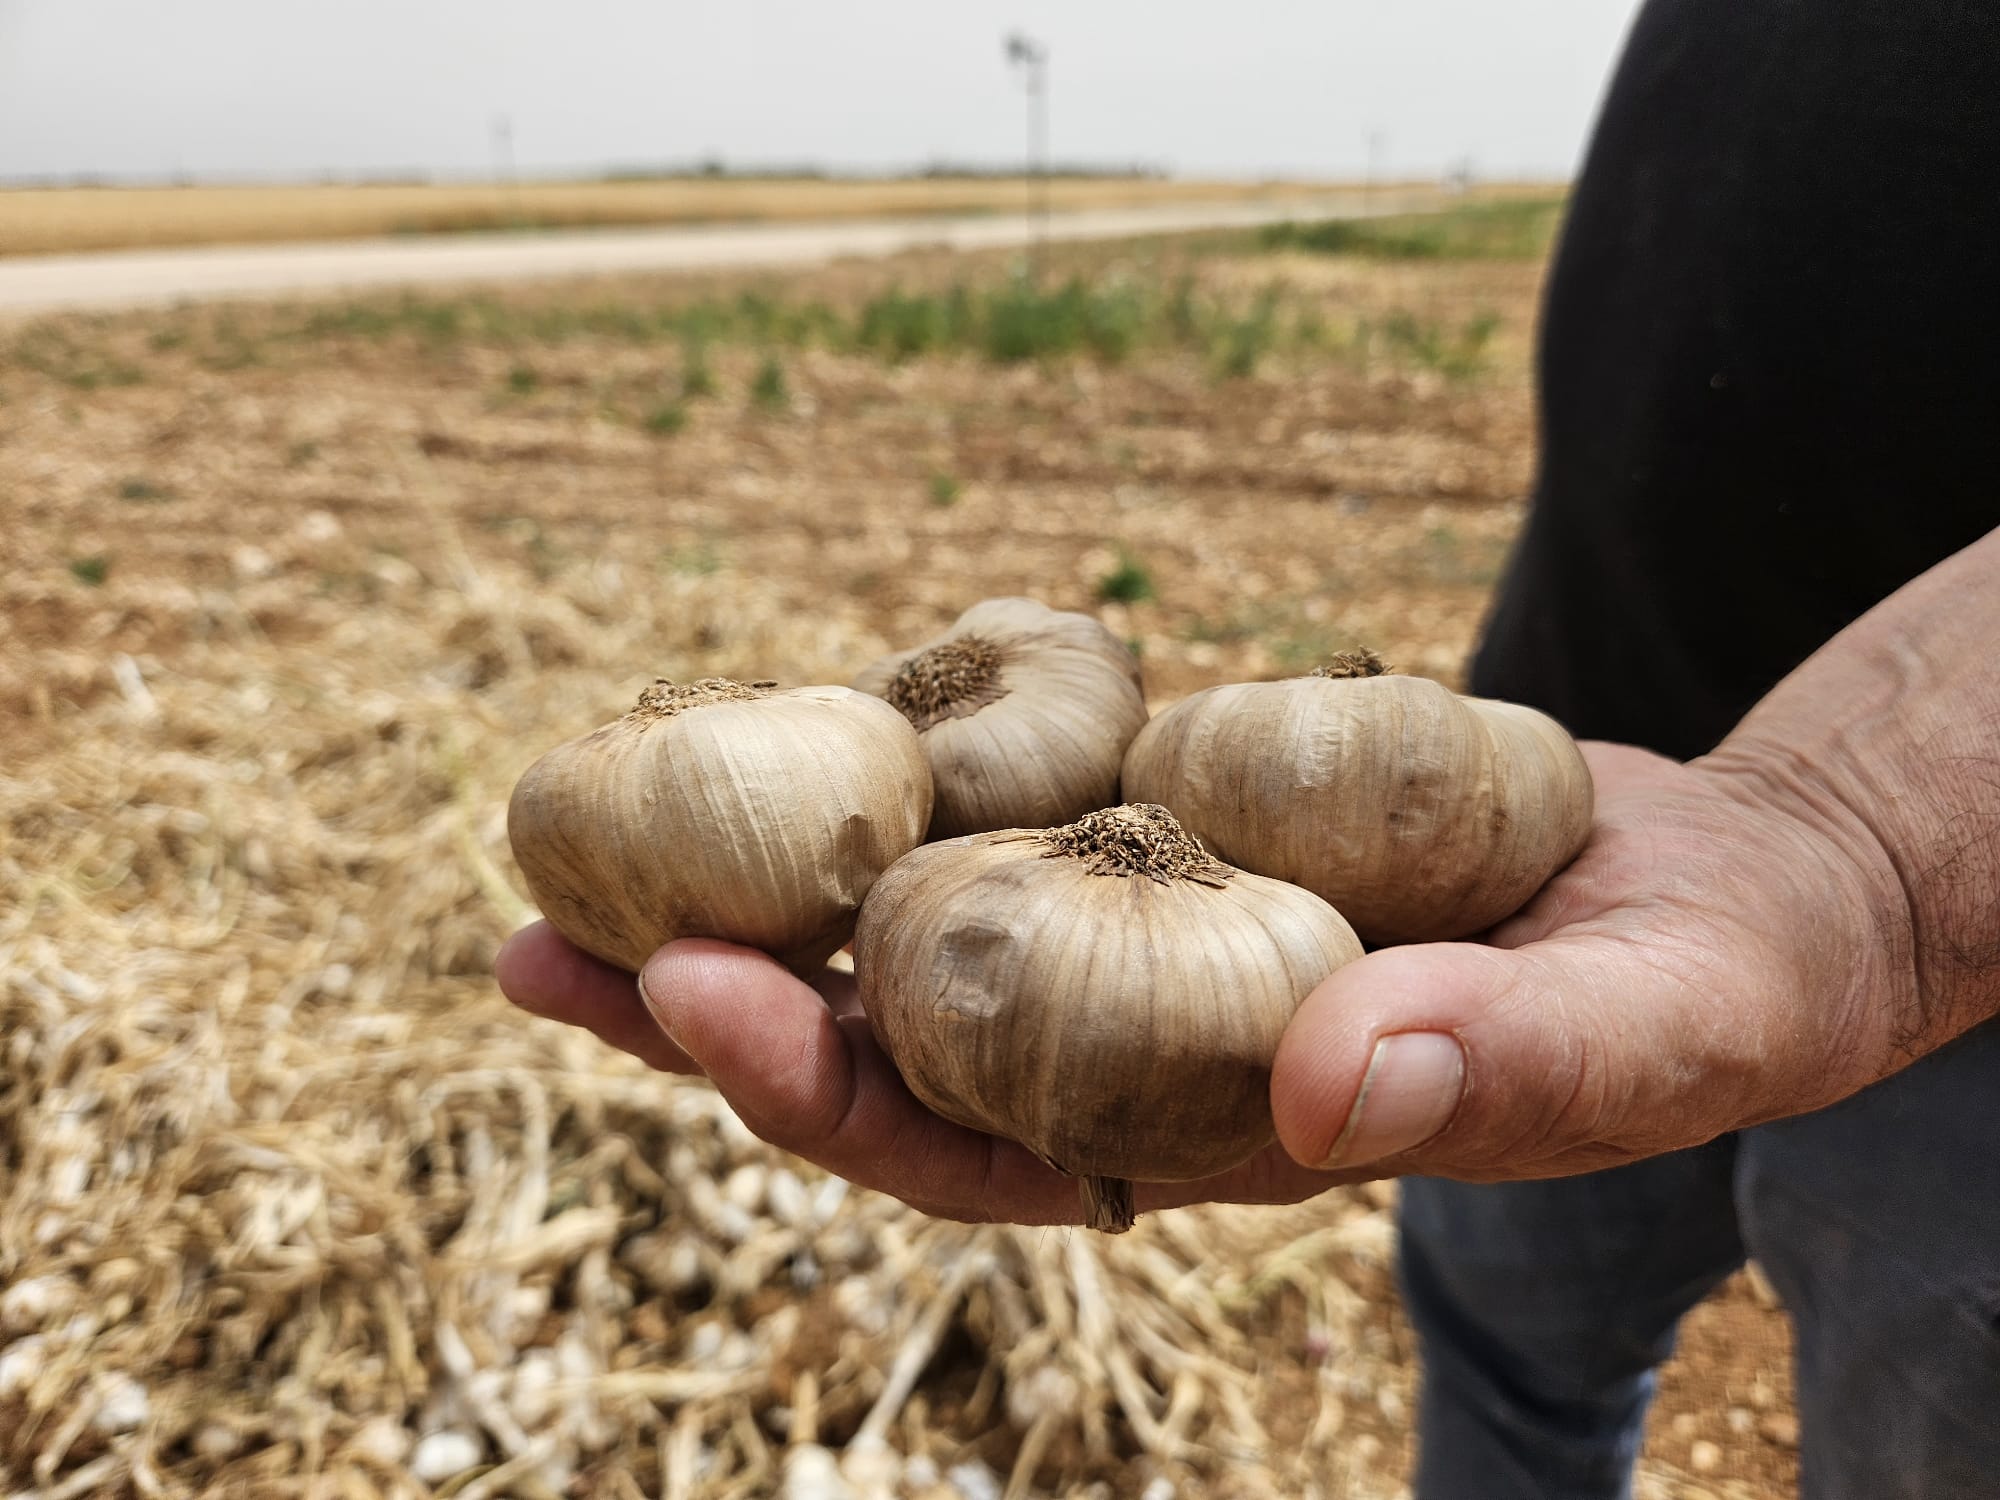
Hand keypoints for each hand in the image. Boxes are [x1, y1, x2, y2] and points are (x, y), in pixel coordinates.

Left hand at [495, 737, 1908, 1217]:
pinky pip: (1001, 794)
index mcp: (1210, 1141)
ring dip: (761, 874)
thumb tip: (1334, 1091)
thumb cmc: (1689, 985)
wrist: (1706, 882)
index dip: (830, 1097)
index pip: (976, 1155)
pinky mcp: (1164, 821)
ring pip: (913, 917)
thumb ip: (1502, 1069)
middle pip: (886, 1046)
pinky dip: (895, 762)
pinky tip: (790, 709)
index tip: (697, 1002)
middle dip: (715, 1006)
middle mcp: (1140, 1045)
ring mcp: (1139, 929)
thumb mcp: (1635, 1030)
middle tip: (533, 942)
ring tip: (588, 815)